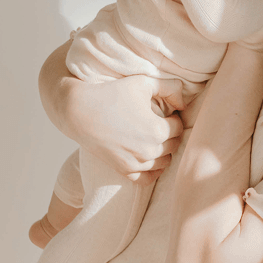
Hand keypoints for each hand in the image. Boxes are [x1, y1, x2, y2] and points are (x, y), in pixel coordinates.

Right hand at [65, 74, 184, 184]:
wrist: (79, 110)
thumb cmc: (112, 93)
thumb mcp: (144, 83)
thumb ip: (170, 88)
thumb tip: (184, 104)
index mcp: (158, 130)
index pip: (179, 128)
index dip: (174, 118)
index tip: (165, 111)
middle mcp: (150, 150)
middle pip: (174, 145)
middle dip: (170, 134)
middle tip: (159, 123)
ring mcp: (136, 163)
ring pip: (163, 162)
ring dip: (163, 151)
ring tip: (154, 137)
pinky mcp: (123, 170)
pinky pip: (146, 179)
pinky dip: (152, 171)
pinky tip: (151, 160)